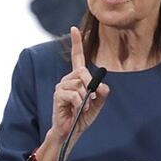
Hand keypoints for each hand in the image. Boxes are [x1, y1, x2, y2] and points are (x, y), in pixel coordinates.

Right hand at [50, 26, 109, 146]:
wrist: (71, 131)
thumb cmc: (82, 116)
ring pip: (80, 85)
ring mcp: (61, 86)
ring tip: (82, 108)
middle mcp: (67, 79)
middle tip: (91, 99)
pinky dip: (80, 104)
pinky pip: (74, 95)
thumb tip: (103, 86)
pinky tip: (77, 110)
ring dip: (85, 99)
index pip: (77, 57)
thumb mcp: (97, 104)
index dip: (76, 43)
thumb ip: (102, 94)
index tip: (74, 28)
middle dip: (90, 85)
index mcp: (77, 78)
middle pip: (83, 72)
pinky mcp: (58, 95)